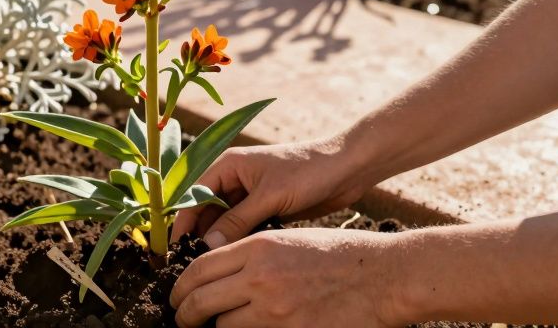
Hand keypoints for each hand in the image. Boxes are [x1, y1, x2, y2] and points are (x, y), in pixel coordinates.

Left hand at [169, 227, 408, 327]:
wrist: (381, 277)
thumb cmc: (337, 254)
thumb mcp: (287, 240)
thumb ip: (250, 255)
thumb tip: (217, 273)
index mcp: (257, 248)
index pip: (199, 269)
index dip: (181, 286)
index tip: (176, 295)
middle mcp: (260, 278)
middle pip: (200, 301)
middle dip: (184, 313)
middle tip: (181, 318)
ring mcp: (275, 310)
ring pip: (222, 326)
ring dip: (217, 327)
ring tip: (216, 326)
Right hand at [171, 137, 369, 247]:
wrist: (347, 168)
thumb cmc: (308, 172)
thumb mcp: (270, 197)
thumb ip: (238, 220)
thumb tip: (208, 245)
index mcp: (228, 165)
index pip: (194, 195)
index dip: (183, 222)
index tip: (174, 250)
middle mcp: (234, 178)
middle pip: (206, 210)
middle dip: (199, 235)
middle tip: (192, 266)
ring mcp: (250, 194)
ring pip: (224, 222)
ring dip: (219, 241)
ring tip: (212, 268)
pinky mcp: (265, 208)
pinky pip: (243, 228)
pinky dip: (238, 242)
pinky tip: (236, 261)